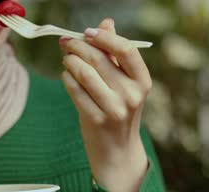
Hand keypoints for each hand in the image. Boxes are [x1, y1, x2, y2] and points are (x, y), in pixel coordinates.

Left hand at [59, 19, 150, 191]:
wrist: (117, 152)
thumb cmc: (119, 112)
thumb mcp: (125, 85)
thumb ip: (115, 55)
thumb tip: (106, 23)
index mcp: (142, 82)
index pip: (125, 49)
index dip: (104, 36)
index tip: (88, 32)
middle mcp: (131, 94)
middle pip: (99, 58)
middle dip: (77, 46)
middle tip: (66, 42)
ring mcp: (114, 108)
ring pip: (83, 72)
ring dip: (69, 61)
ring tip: (66, 59)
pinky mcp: (96, 119)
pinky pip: (74, 90)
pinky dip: (67, 79)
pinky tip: (67, 76)